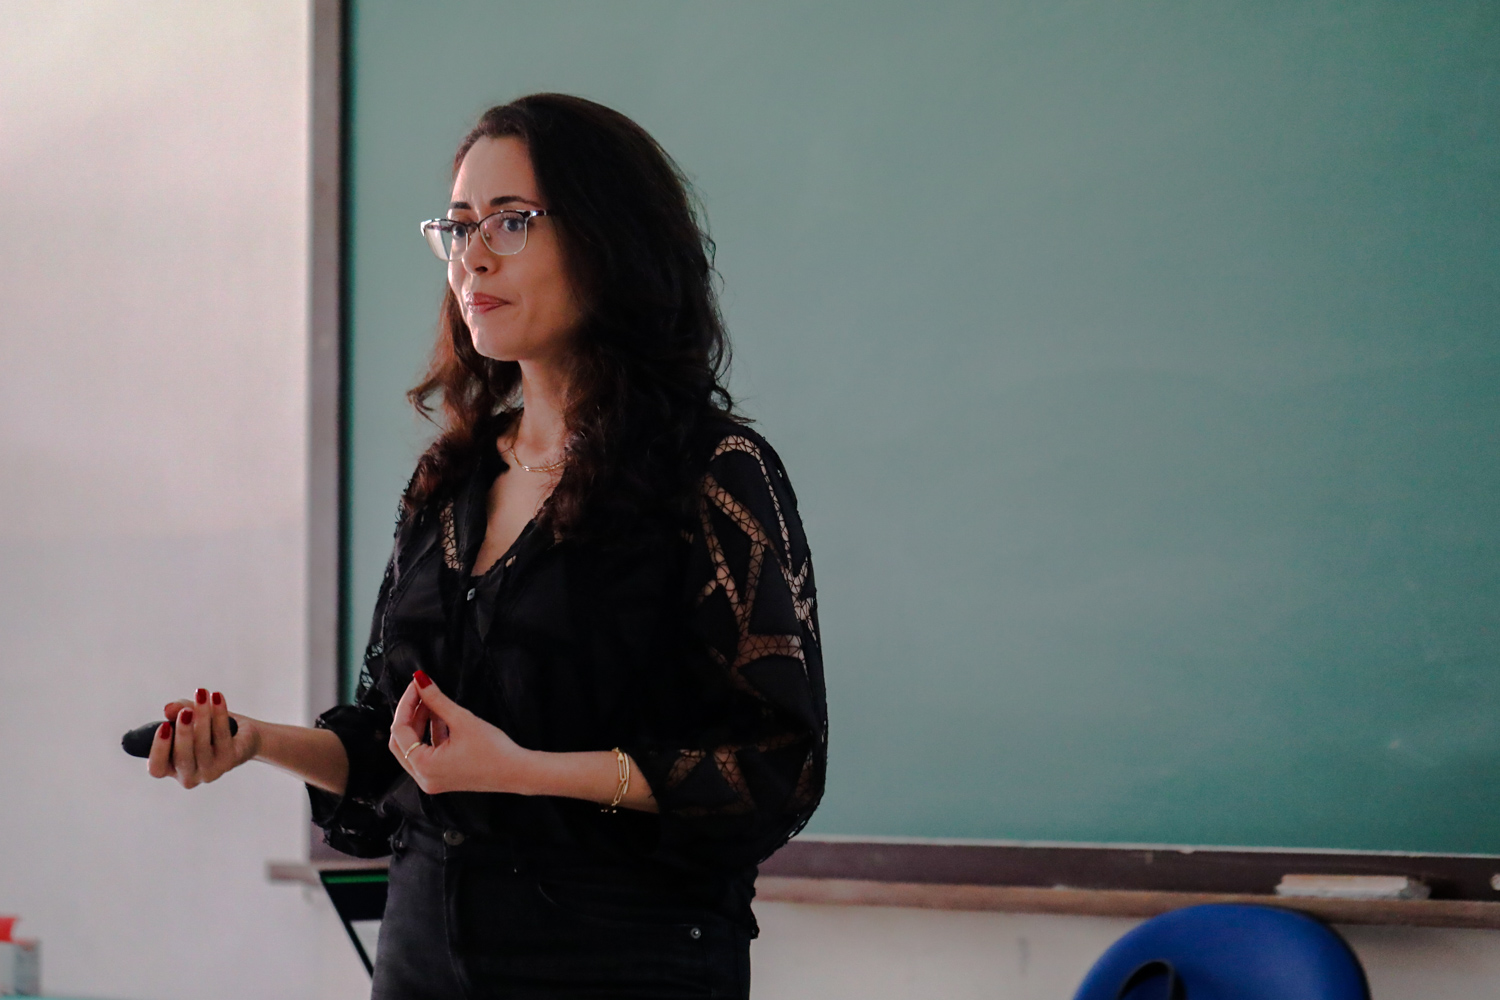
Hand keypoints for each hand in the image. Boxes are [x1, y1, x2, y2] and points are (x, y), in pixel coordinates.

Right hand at [147, 688, 258, 787]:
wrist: (244, 734)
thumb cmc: (207, 727)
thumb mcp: (189, 716)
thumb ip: (176, 712)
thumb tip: (168, 708)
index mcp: (171, 769)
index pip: (157, 769)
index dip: (158, 749)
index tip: (163, 725)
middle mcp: (189, 775)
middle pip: (182, 757)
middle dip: (183, 732)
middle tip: (185, 711)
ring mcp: (210, 771)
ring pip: (203, 746)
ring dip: (202, 717)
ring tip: (202, 696)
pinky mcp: (229, 761)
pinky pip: (222, 736)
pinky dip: (219, 714)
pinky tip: (217, 697)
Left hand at [388, 671, 538, 795]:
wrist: (517, 772)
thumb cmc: (494, 751)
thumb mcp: (462, 720)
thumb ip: (437, 700)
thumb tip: (420, 681)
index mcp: (424, 766)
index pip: (400, 731)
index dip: (406, 704)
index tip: (416, 684)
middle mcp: (423, 777)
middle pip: (401, 741)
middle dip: (409, 714)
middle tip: (420, 692)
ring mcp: (432, 779)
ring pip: (413, 747)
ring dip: (420, 723)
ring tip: (432, 701)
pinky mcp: (442, 777)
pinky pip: (427, 753)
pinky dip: (430, 734)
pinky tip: (441, 717)